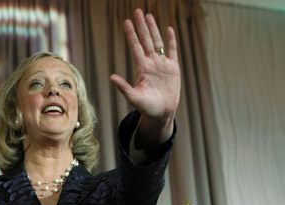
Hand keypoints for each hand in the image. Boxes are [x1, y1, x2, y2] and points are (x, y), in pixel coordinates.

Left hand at [110, 8, 180, 123]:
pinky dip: (171, 40)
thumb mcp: (133, 97)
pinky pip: (172, 51)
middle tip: (137, 11)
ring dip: (154, 29)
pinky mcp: (173, 68)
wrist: (162, 113)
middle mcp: (151, 63)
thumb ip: (123, 87)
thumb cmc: (146, 107)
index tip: (126, 22)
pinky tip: (168, 29)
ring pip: (157, 42)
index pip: (135, 46)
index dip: (131, 34)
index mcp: (141, 68)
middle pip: (146, 40)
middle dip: (141, 26)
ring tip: (149, 16)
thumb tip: (111, 77)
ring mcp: (162, 64)